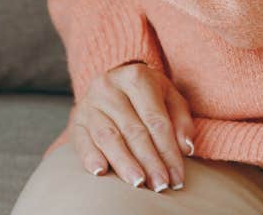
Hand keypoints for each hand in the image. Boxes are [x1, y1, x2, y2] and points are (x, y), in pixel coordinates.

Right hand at [70, 61, 196, 192]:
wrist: (114, 83)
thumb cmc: (148, 95)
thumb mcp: (170, 97)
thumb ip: (181, 121)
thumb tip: (186, 147)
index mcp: (136, 77)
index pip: (156, 120)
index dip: (168, 151)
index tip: (177, 177)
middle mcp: (109, 87)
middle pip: (133, 130)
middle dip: (149, 161)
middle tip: (160, 185)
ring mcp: (90, 103)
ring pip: (108, 136)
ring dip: (124, 162)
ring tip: (137, 182)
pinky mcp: (76, 119)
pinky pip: (82, 140)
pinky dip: (90, 156)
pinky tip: (101, 172)